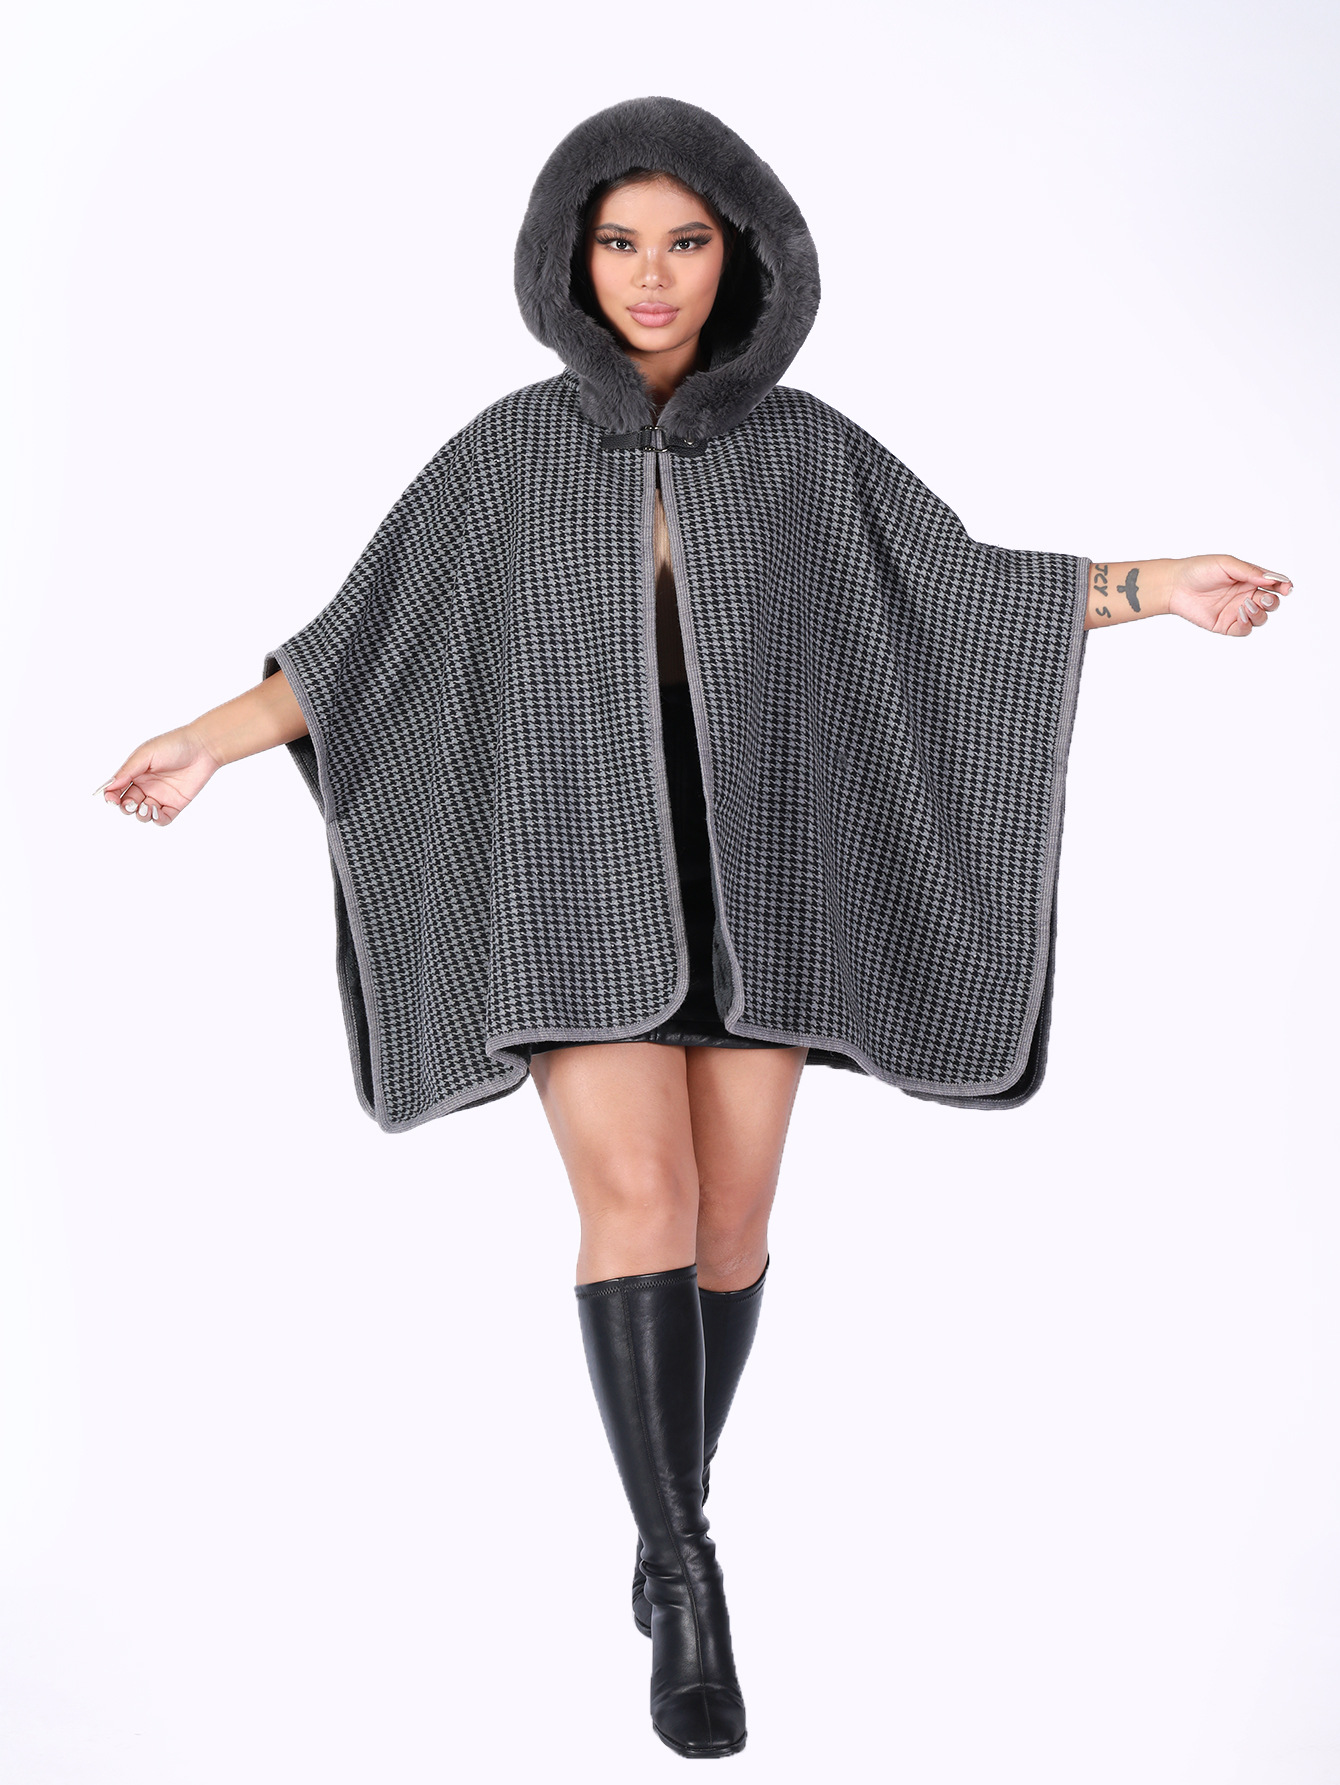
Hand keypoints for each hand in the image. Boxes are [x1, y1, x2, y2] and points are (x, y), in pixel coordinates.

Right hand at [96, 728, 221, 825]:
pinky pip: (162, 818)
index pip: (117, 789)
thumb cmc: (172, 745)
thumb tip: (109, 786)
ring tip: (147, 807)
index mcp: (135, 773)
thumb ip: (127, 772)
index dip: (111, 797)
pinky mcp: (175, 804)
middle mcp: (146, 786)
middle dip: (126, 808)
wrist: (202, 748)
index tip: (111, 799)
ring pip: (143, 814)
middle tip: (133, 803)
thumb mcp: (145, 755)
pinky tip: (157, 812)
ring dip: (141, 815)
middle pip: (128, 804)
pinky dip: (157, 819)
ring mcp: (160, 796)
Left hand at [1166, 555, 1292, 637]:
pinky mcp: (1226, 625)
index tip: (1286, 587)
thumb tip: (1272, 578)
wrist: (1174, 585)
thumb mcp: (1226, 564)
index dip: (1284, 586)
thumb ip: (1250, 571)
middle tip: (1263, 598)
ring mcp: (1236, 611)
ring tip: (1247, 605)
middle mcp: (1245, 595)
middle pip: (1271, 603)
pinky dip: (1248, 624)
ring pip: (1261, 618)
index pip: (1274, 584)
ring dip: (1260, 613)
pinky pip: (1245, 629)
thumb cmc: (1199, 570)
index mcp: (1249, 579)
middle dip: (1273, 602)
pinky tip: (1240, 613)